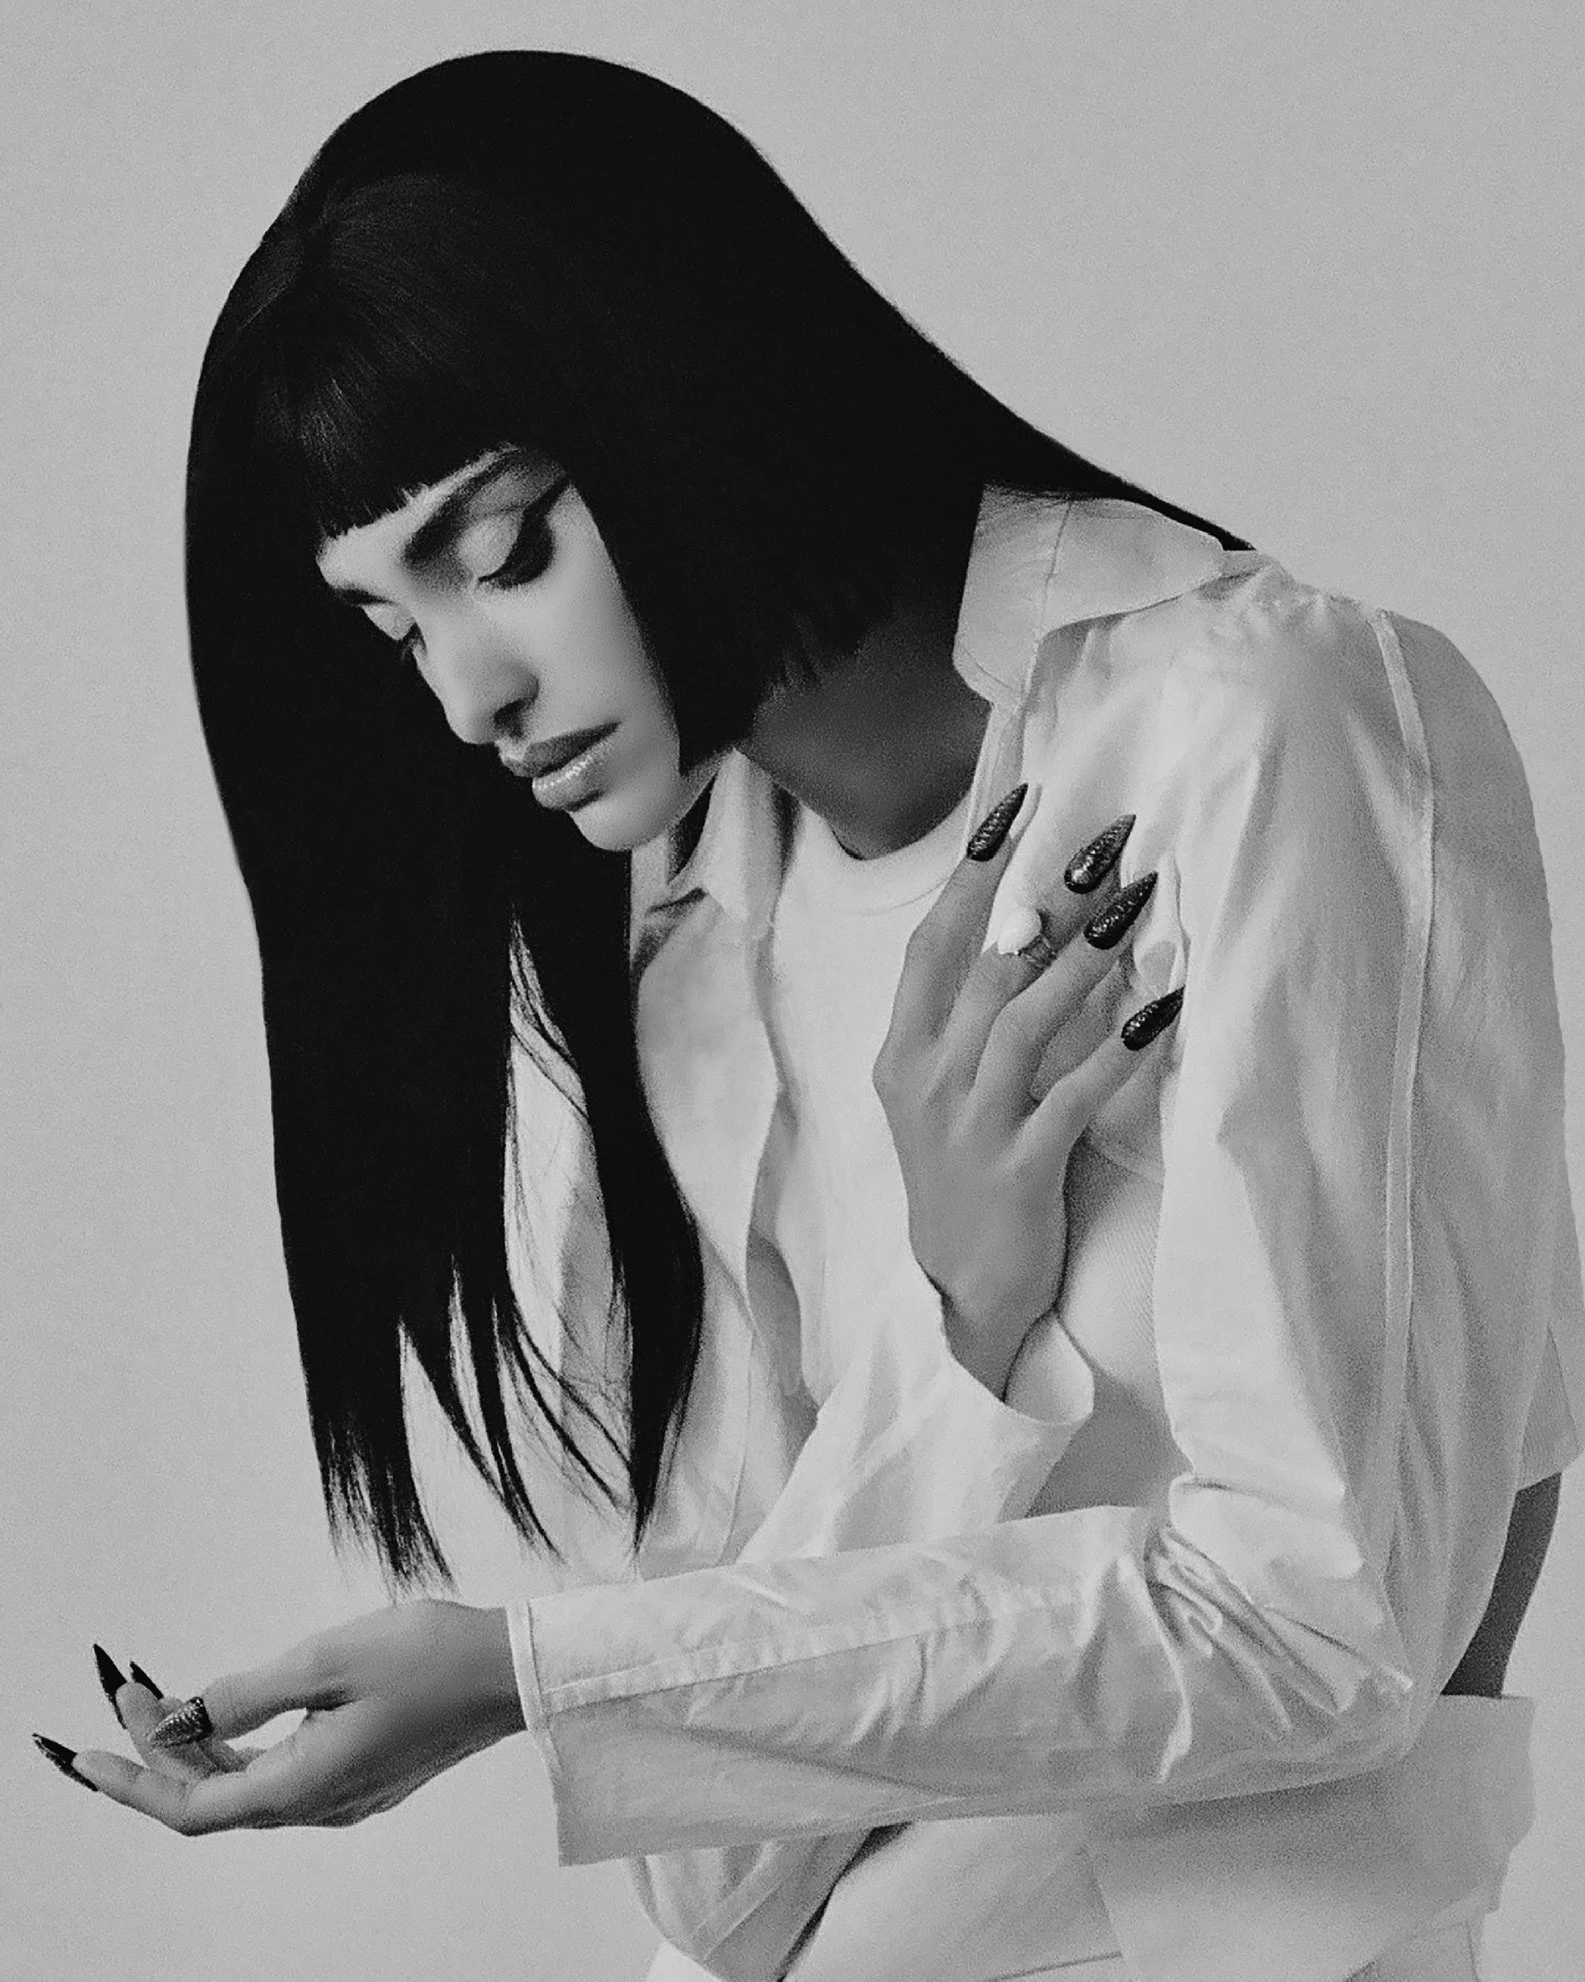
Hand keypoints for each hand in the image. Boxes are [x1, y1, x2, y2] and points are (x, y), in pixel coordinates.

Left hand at [68, 1600, 523, 1833]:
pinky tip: (231, 1718)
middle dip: (158, 1754)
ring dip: (197, 1753)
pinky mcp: (362, 1776)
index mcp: (302, 1787)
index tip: (86, 1753)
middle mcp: (317, 1807)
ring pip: (245, 1790)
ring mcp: (343, 1796)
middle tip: (127, 1694)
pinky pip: (279, 1776)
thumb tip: (181, 1720)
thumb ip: (246, 1695)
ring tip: (165, 1700)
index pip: (189, 1808)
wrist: (513, 1673)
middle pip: (212, 1800)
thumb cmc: (429, 1658)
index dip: (131, 1783)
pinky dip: (239, 1751)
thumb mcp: (327, 1661)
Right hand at [872, 788, 1181, 1392]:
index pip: (932, 942)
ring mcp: (968, 1127)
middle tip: (1111, 840)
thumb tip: (1036, 930)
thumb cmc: (964, 1180)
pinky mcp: (1017, 1171)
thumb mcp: (942, 1096)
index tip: (1017, 807)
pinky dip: (1120, 1050)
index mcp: (901, 1054)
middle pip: (988, 967)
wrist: (961, 1296)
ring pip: (1024, 1020)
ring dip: (1085, 957)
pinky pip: (1074, 1096)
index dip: (973, 873)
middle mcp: (925, 1081)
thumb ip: (971, 1022)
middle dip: (1050, 897)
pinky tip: (1164, 1012)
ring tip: (1141, 902)